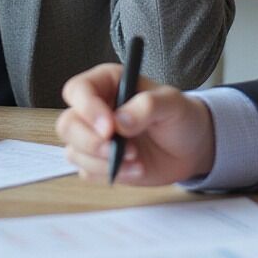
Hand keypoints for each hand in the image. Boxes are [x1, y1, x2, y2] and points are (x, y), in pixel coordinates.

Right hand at [56, 63, 215, 185]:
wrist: (190, 147)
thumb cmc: (179, 116)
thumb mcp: (172, 103)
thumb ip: (147, 106)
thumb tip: (120, 121)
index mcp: (108, 82)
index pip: (78, 90)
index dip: (87, 109)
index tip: (109, 128)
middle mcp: (95, 108)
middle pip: (68, 124)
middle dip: (89, 142)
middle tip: (115, 150)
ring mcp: (94, 136)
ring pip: (74, 151)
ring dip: (103, 161)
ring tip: (137, 160)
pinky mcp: (98, 162)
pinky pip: (88, 172)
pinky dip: (110, 174)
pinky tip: (136, 169)